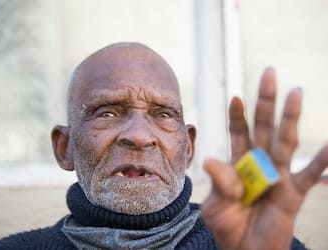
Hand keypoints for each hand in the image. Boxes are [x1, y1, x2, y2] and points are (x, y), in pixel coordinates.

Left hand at [200, 68, 327, 249]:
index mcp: (237, 163)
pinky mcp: (294, 192)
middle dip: (265, 101)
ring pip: (286, 140)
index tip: (237, 96)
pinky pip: (311, 174)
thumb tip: (211, 159)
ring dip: (291, 118)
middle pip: (263, 126)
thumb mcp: (216, 205)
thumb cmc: (228, 226)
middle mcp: (259, 163)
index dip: (237, 115)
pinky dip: (323, 160)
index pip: (238, 132)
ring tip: (296, 92)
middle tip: (268, 73)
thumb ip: (219, 182)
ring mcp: (278, 174)